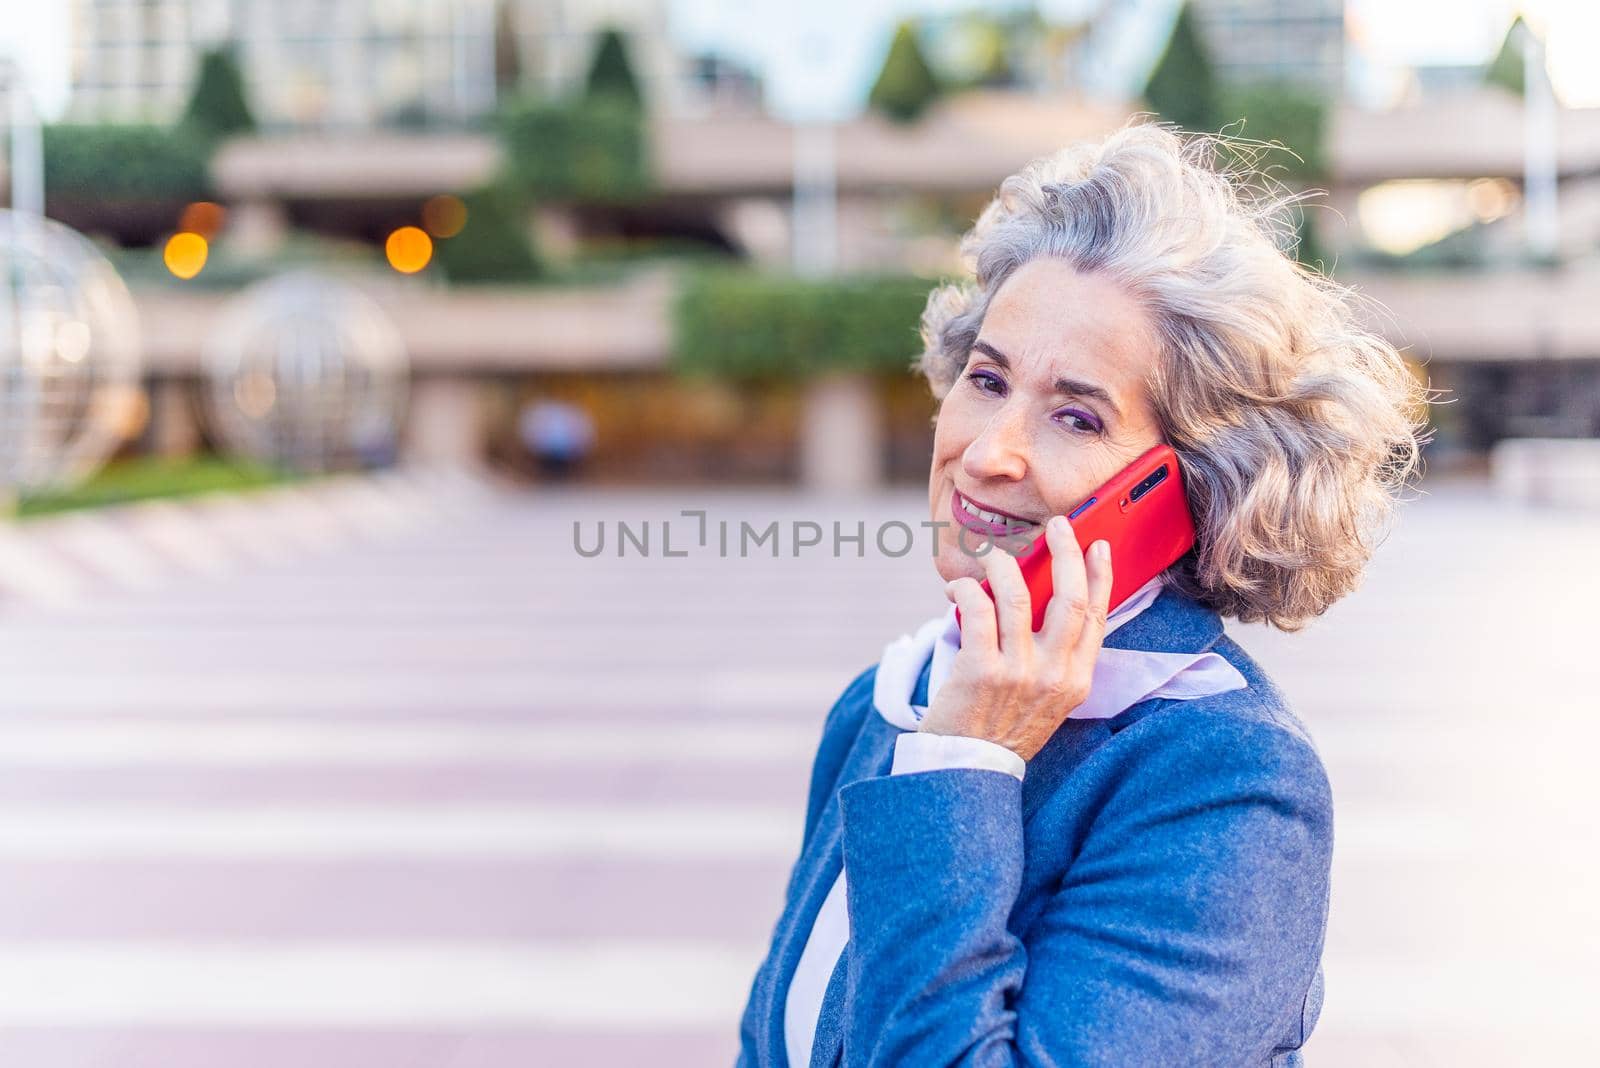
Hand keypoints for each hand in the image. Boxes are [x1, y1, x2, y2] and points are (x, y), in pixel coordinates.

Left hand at [923, 516, 1113, 761]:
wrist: (969, 768)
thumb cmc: (1004, 729)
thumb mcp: (1048, 700)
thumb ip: (1054, 658)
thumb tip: (1044, 599)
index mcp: (1076, 680)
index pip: (1098, 617)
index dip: (1101, 576)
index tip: (1099, 547)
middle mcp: (1054, 674)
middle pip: (1070, 598)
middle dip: (1066, 552)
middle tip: (1058, 526)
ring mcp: (1018, 672)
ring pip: (1018, 594)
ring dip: (1003, 564)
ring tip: (993, 555)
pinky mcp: (981, 670)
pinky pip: (979, 609)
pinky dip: (968, 588)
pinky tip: (959, 587)